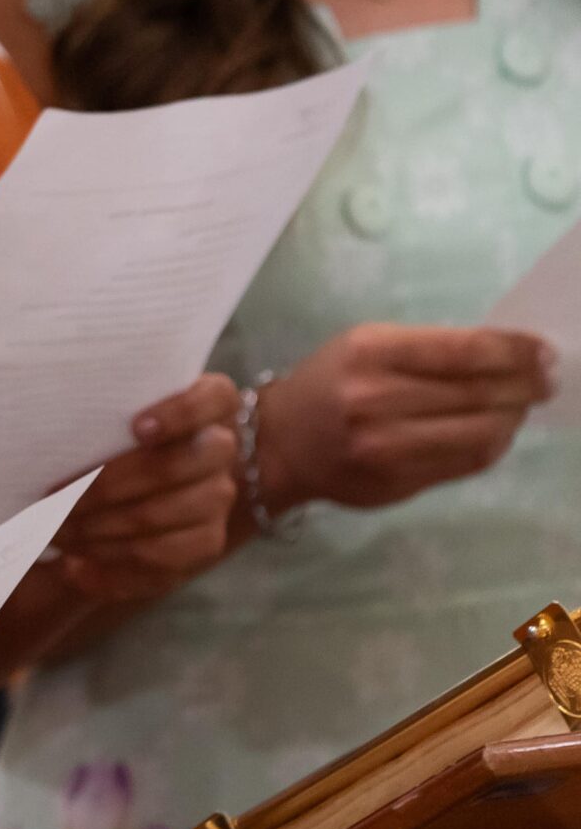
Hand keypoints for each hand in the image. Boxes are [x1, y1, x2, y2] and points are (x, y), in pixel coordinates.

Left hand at [53, 375, 239, 600]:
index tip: (136, 428)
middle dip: (100, 489)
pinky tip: (73, 568)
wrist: (163, 469)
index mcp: (214, 402)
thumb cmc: (127, 427)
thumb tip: (51, 416)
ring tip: (51, 531)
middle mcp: (222, 450)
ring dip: (95, 531)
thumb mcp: (123, 406)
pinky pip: (160, 565)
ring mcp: (219, 499)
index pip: (207, 402)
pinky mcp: (206, 543)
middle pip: (166, 470)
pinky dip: (111, 571)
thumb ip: (106, 407)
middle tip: (49, 498)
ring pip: (155, 519)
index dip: (176, 416)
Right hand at [260, 325, 553, 511]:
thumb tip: (508, 356)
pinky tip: (497, 431)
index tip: (546, 351)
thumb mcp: (367, 347)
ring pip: (479, 431)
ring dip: (513, 417)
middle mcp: (373, 399)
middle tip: (549, 379)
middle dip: (525, 384)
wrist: (280, 444)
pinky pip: (466, 463)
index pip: (463, 351)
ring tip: (522, 405)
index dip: (515, 352)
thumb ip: (429, 350)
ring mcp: (384, 446)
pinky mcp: (395, 481)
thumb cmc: (329, 383)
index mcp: (368, 352)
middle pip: (478, 392)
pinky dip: (493, 445)